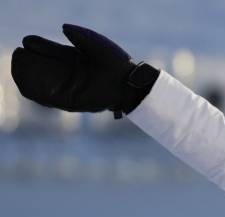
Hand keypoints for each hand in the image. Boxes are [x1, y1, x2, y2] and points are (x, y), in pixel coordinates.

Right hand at [11, 24, 157, 116]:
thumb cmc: (116, 62)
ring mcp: (70, 88)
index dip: (38, 46)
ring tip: (18, 69)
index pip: (50, 51)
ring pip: (43, 83)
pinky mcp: (72, 101)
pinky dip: (37, 93)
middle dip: (30, 61)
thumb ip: (79, 35)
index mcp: (75, 58)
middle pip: (43, 66)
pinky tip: (26, 85)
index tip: (28, 42)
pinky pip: (50, 99)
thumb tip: (62, 27)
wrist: (129, 84)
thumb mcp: (96, 43)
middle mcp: (71, 73)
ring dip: (29, 77)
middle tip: (18, 55)